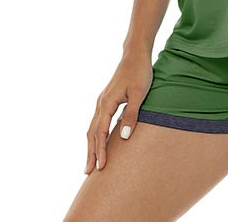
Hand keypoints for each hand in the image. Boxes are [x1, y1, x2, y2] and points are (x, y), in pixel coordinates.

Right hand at [84, 50, 153, 173]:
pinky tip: (100, 141)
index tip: (101, 167)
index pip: (100, 132)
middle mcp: (101, 103)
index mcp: (107, 103)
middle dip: (90, 153)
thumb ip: (131, 115)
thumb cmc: (139, 72)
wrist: (135, 54)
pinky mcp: (107, 99)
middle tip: (88, 172)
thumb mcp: (139, 94)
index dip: (100, 151)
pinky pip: (98, 121)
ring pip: (93, 127)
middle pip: (92, 132)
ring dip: (91, 145)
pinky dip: (96, 134)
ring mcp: (102, 101)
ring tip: (91, 162)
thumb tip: (124, 137)